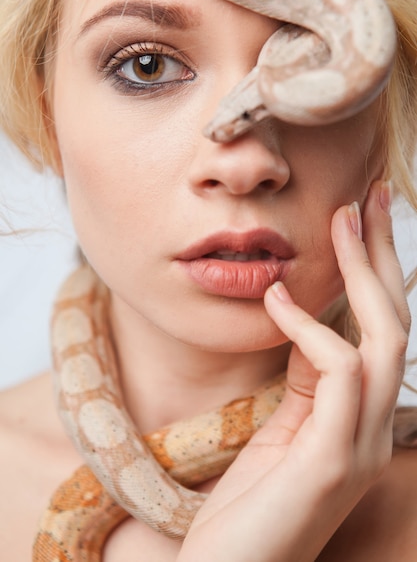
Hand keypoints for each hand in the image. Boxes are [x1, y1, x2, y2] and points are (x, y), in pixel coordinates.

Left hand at [177, 180, 409, 561]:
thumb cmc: (249, 505)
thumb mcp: (280, 426)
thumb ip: (303, 377)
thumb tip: (305, 317)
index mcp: (359, 418)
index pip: (381, 331)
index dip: (377, 274)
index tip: (363, 220)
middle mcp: (371, 429)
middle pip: (395, 324)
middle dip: (385, 256)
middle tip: (369, 197)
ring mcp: (358, 446)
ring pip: (384, 340)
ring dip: (363, 275)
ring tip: (341, 222)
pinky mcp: (331, 461)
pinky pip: (337, 373)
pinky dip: (310, 328)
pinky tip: (276, 299)